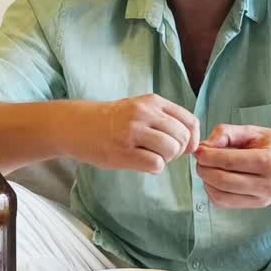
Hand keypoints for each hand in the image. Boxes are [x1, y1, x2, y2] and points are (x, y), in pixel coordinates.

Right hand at [69, 94, 200, 173]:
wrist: (78, 125)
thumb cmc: (113, 121)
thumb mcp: (140, 108)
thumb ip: (165, 119)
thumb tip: (192, 142)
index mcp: (153, 102)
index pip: (190, 122)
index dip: (192, 139)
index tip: (183, 148)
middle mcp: (145, 113)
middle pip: (182, 138)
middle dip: (177, 151)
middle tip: (162, 153)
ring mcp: (133, 132)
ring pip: (171, 150)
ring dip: (165, 159)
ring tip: (151, 157)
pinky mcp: (123, 151)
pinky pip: (156, 164)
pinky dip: (153, 168)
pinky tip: (141, 163)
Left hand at [194, 124, 270, 208]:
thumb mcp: (257, 131)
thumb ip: (229, 133)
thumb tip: (206, 145)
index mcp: (268, 162)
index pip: (229, 162)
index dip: (207, 156)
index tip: (198, 150)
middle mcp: (266, 184)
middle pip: (222, 180)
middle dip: (204, 169)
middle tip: (200, 159)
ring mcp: (262, 198)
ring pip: (221, 196)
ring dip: (206, 182)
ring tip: (207, 169)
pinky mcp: (258, 206)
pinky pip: (226, 204)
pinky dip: (214, 193)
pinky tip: (215, 181)